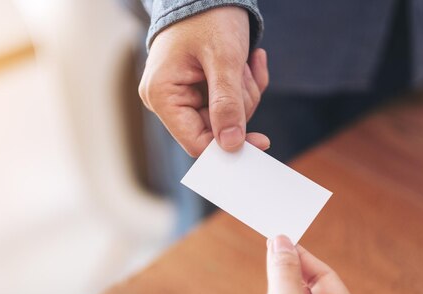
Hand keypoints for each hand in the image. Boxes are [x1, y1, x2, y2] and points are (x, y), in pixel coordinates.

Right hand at [138, 6, 268, 156]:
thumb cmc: (209, 17)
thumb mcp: (224, 59)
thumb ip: (227, 103)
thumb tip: (231, 145)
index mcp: (162, 95)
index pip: (196, 143)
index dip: (227, 146)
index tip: (260, 142)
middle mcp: (167, 100)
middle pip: (215, 130)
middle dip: (240, 105)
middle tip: (244, 73)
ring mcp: (182, 95)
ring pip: (227, 117)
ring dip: (245, 92)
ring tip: (244, 62)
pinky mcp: (198, 90)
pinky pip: (230, 103)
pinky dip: (245, 85)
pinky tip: (249, 61)